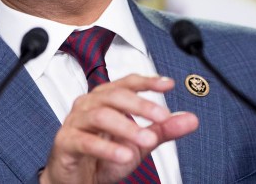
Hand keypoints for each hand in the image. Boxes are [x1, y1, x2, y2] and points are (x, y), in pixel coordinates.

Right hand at [39, 75, 198, 183]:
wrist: (77, 179)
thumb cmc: (102, 157)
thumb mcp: (138, 143)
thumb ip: (162, 130)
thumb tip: (190, 119)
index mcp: (105, 100)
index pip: (126, 83)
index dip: (146, 81)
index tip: (168, 84)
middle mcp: (89, 105)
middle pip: (114, 95)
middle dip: (141, 105)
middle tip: (162, 116)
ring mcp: (75, 122)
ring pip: (100, 115)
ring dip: (126, 126)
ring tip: (146, 139)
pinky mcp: (66, 142)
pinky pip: (85, 141)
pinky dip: (107, 148)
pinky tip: (123, 155)